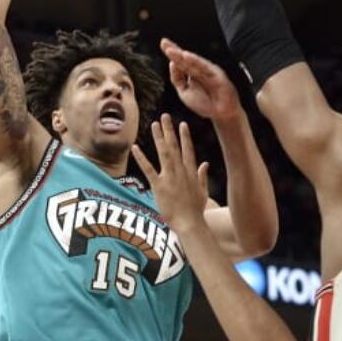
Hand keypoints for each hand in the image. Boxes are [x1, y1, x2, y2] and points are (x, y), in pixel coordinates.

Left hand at [131, 114, 209, 230]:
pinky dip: (141, 158)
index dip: (185, 136)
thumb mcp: (203, 191)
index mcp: (191, 172)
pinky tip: (136, 147)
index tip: (182, 124)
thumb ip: (203, 175)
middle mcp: (181, 171)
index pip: (188, 149)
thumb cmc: (196, 210)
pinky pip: (148, 169)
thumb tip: (205, 163)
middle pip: (175, 146)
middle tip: (165, 116)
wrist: (190, 223)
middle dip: (169, 130)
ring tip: (154, 124)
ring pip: (164, 152)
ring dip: (159, 137)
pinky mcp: (159, 186)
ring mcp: (170, 177)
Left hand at [160, 38, 241, 122]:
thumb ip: (177, 79)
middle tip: (164, 42)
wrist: (221, 114)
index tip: (163, 44)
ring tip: (171, 50)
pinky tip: (187, 56)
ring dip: (182, 55)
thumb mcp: (184, 93)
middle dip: (174, 50)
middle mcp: (199, 70)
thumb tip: (171, 64)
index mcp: (191, 73)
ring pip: (193, 61)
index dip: (172, 53)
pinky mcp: (216, 74)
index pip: (180, 61)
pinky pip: (204, 66)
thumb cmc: (205, 103)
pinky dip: (196, 61)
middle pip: (185, 59)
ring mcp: (208, 71)